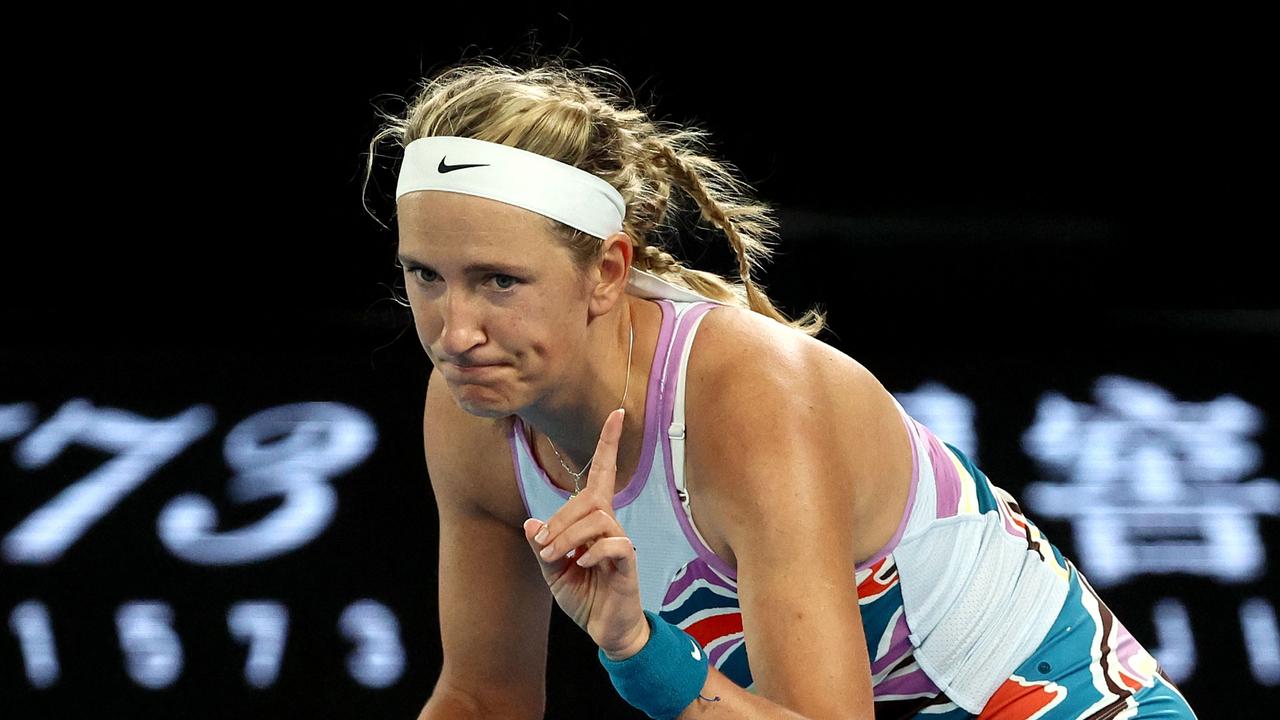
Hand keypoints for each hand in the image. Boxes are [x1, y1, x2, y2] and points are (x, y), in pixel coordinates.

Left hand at [522, 408, 649, 658]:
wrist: (605, 628)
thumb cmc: (583, 594)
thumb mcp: (553, 570)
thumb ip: (543, 546)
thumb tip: (532, 524)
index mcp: (593, 520)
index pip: (602, 473)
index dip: (608, 443)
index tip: (617, 413)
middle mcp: (610, 524)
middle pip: (588, 499)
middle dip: (561, 520)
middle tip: (546, 549)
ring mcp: (621, 542)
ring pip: (597, 518)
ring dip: (569, 536)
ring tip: (558, 560)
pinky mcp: (628, 562)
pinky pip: (613, 543)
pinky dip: (593, 551)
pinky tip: (584, 565)